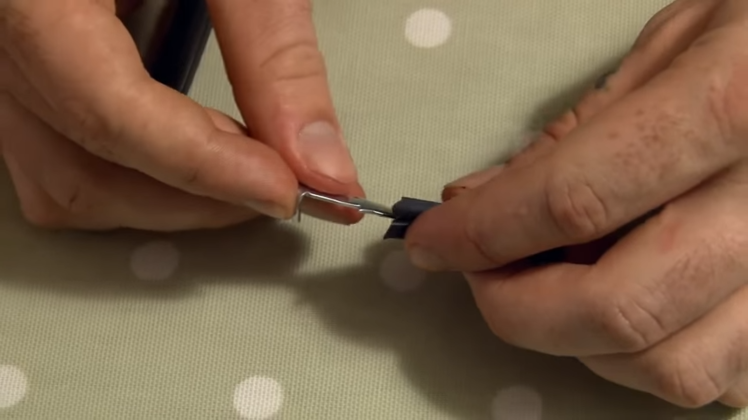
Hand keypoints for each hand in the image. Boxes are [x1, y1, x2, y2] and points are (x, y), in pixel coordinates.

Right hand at [0, 0, 362, 230]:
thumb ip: (272, 51)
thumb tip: (319, 160)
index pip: (106, 108)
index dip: (204, 166)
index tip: (288, 189)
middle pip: (80, 167)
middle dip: (193, 198)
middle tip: (282, 186)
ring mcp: (2, 59)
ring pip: (61, 180)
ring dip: (164, 199)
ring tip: (246, 174)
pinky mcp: (23, 69)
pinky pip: (60, 156)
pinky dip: (136, 174)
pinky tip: (198, 149)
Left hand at [406, 0, 747, 407]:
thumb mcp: (667, 50)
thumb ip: (575, 132)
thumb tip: (481, 198)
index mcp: (730, 110)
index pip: (575, 199)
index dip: (483, 232)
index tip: (433, 243)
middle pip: (617, 307)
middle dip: (517, 308)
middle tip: (481, 275)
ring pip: (669, 366)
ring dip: (581, 342)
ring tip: (553, 289)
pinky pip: (716, 378)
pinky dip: (650, 357)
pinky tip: (630, 308)